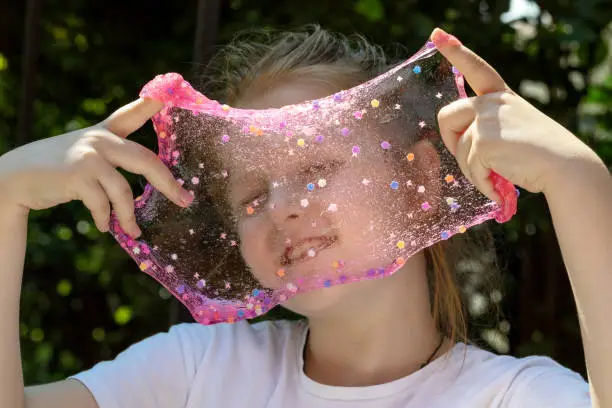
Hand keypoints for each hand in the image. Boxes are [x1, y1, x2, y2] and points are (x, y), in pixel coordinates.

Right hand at [0, 98, 192, 236]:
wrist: (15, 177)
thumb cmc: (56, 169)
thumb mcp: (84, 154)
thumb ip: (111, 159)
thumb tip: (148, 182)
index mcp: (104, 133)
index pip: (131, 114)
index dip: (152, 104)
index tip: (170, 93)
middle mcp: (99, 140)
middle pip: (145, 160)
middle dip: (168, 183)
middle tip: (184, 201)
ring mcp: (88, 156)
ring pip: (124, 191)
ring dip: (129, 216)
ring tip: (135, 231)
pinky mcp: (77, 176)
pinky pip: (102, 203)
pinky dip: (105, 218)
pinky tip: (105, 226)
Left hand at [431, 28, 599, 202]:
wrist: (565, 165)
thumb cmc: (541, 154)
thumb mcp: (514, 127)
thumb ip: (488, 125)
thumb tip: (460, 142)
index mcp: (501, 96)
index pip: (476, 68)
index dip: (456, 51)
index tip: (437, 35)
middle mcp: (492, 102)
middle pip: (446, 117)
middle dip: (451, 142)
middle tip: (471, 160)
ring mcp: (486, 119)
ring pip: (458, 149)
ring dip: (473, 170)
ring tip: (498, 177)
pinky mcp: (482, 140)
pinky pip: (469, 167)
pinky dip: (482, 183)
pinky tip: (498, 188)